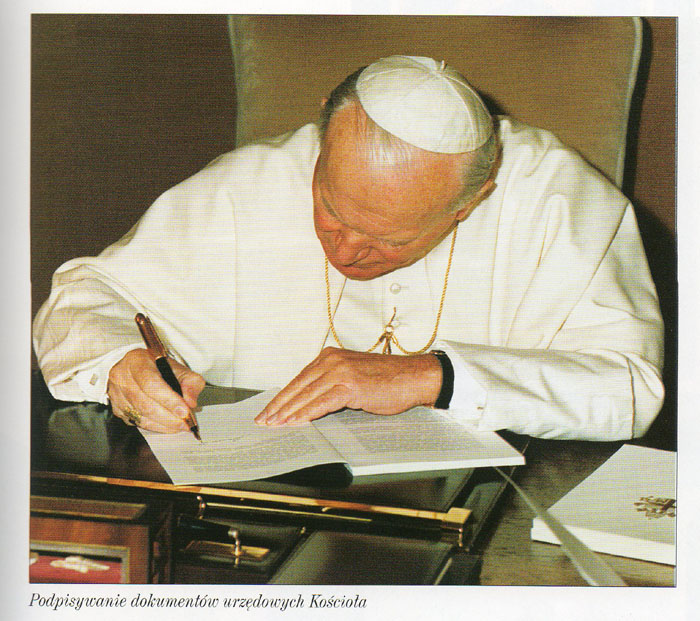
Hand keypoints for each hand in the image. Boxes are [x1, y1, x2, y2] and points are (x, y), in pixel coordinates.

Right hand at [108, 348, 204, 432]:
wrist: (135, 366)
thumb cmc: (156, 366)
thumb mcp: (177, 367)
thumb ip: (190, 381)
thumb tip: (190, 401)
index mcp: (136, 361)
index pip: (151, 384)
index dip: (169, 400)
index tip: (184, 411)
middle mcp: (122, 377)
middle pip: (145, 404)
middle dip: (169, 417)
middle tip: (186, 422)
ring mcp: (116, 394)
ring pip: (141, 416)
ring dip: (164, 424)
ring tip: (179, 425)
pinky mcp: (116, 409)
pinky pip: (137, 423)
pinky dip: (155, 427)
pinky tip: (167, 425)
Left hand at [254, 347, 442, 425]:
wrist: (413, 377)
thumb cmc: (387, 379)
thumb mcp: (353, 376)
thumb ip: (331, 385)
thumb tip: (307, 405)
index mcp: (330, 356)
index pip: (299, 378)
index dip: (282, 396)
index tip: (268, 410)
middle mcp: (333, 360)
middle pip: (298, 385)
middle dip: (278, 405)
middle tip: (263, 421)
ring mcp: (341, 371)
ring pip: (307, 394)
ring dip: (288, 412)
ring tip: (274, 425)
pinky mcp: (351, 385)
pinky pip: (323, 402)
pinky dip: (307, 413)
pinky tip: (295, 422)